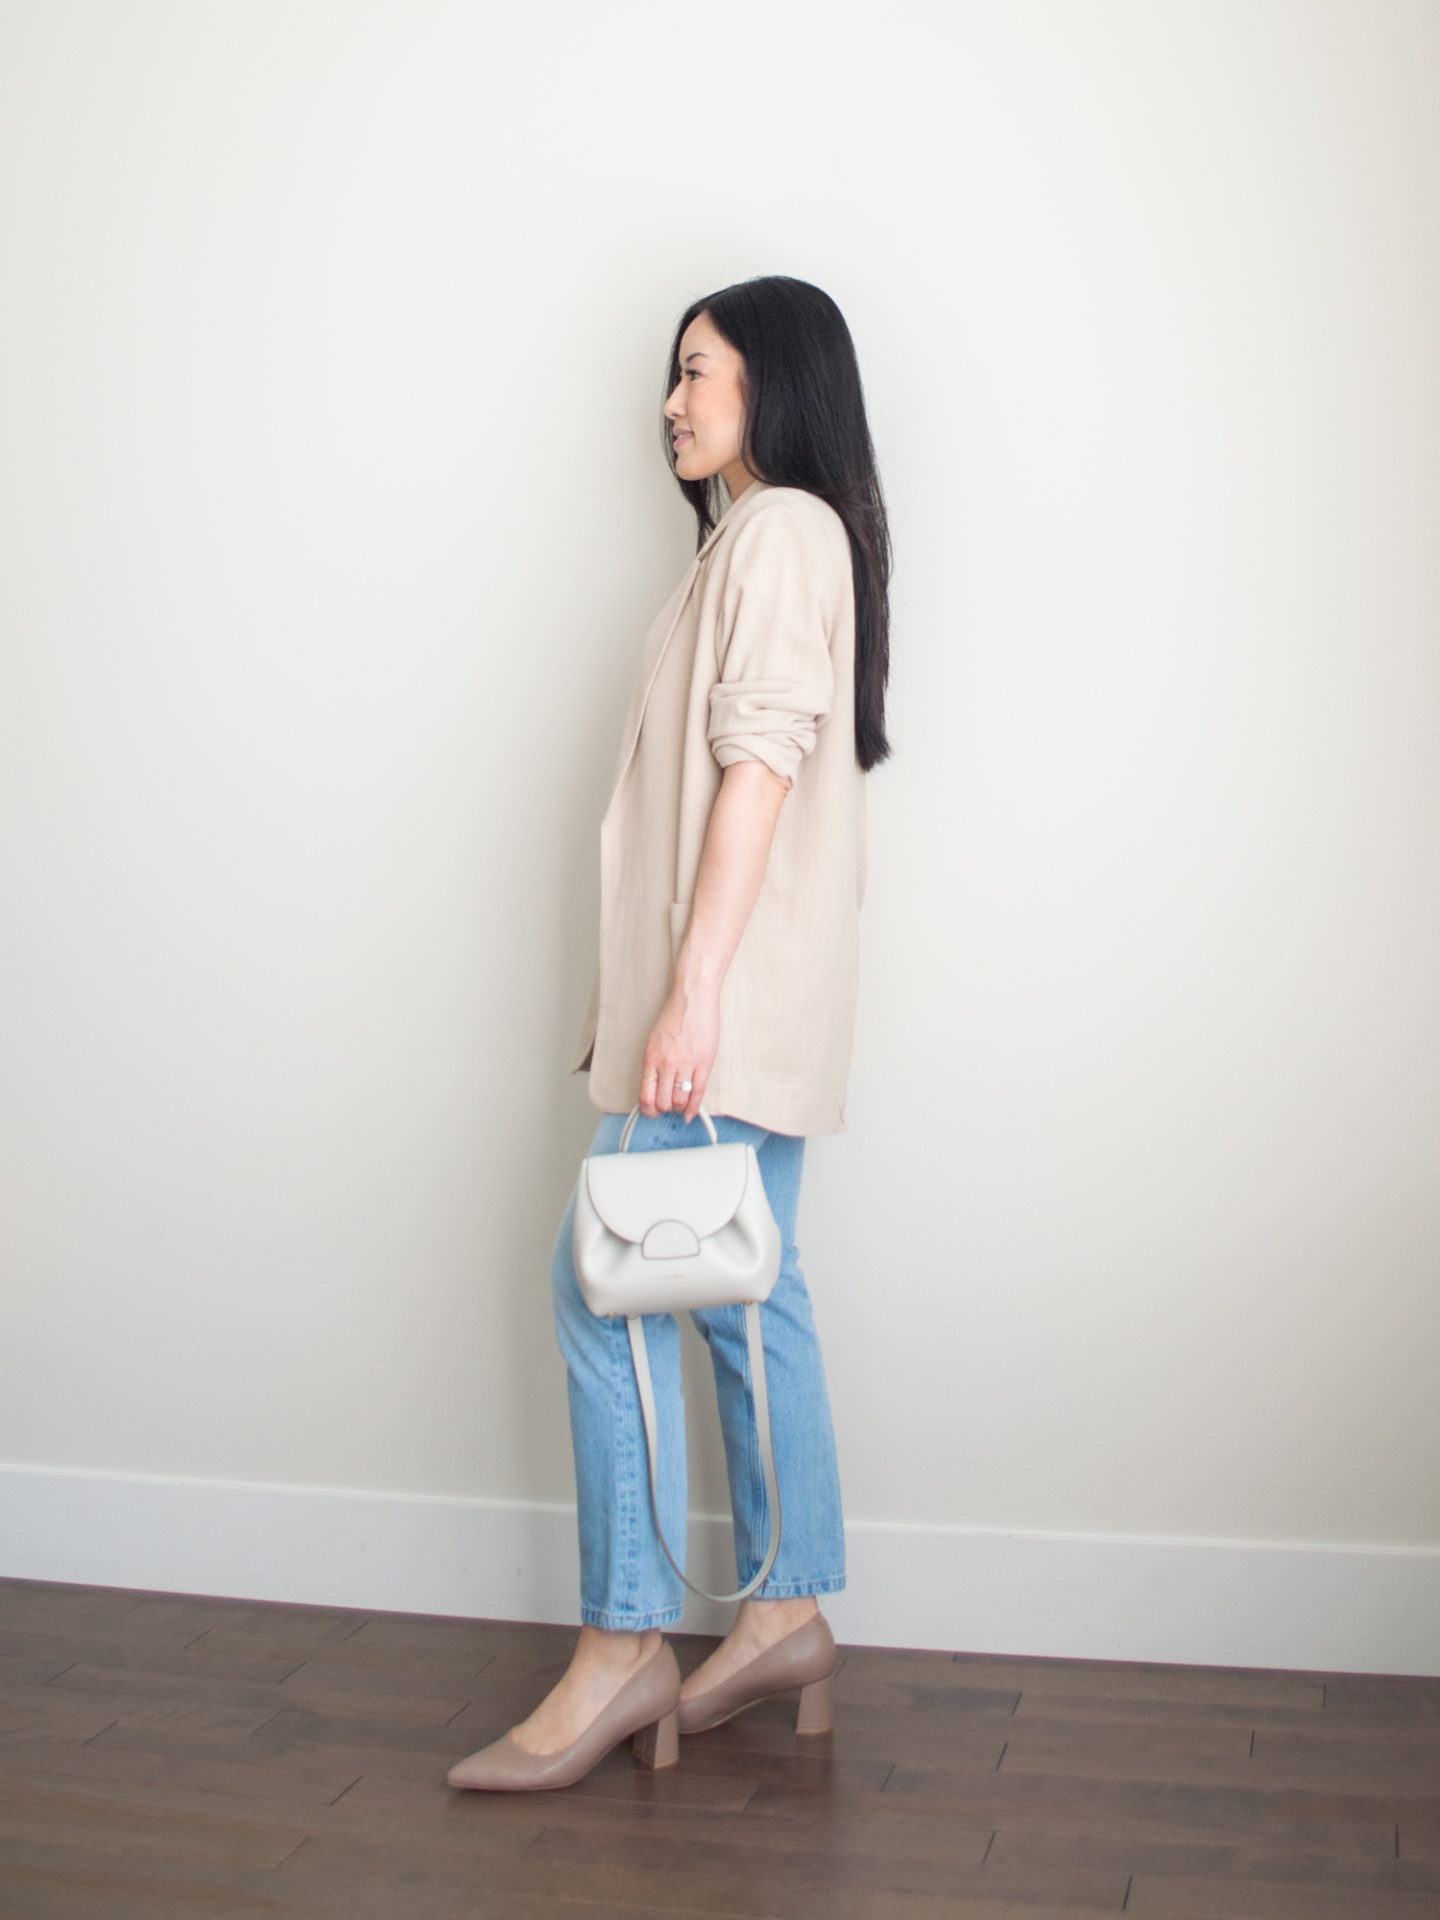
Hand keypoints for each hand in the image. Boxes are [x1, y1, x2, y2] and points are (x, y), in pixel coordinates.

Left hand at [638, 983, 718, 1123]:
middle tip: (668, 1108)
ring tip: (680, 1105)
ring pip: (680, 1100)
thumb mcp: (653, 1041)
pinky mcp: (704, 1063)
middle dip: (665, 1109)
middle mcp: (666, 1064)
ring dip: (679, 1107)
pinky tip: (691, 1113)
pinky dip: (694, 1107)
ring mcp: (686, 1065)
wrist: (692, 999)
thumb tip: (652, 1086)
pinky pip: (698, 1093)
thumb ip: (652, 1064)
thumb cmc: (674, 1016)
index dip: (648, 1110)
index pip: (645, 1095)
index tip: (651, 1112)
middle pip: (663, 1102)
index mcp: (651, 1059)